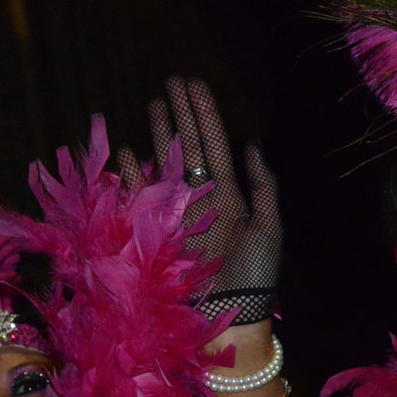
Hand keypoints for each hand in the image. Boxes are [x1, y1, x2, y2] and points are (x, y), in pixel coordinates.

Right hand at [119, 77, 281, 325]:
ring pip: (165, 163)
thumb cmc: (256, 275)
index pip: (215, 145)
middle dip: (180, 115)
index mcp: (230, 195)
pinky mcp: (158, 229)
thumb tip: (253, 145)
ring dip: (159, 134)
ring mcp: (179, 211)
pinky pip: (141, 195)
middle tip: (171, 83)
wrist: (233, 313)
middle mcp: (202, 198)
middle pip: (188, 147)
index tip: (194, 86)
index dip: (204, 115)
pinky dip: (131, 173)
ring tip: (153, 105)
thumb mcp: (269, 227)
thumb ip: (262, 186)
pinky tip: (127, 150)